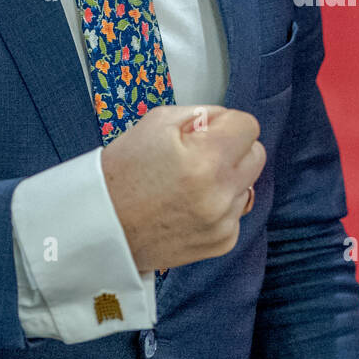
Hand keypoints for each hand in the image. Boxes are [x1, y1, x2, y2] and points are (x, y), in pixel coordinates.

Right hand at [100, 104, 264, 272]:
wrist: (101, 224)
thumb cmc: (123, 170)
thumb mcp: (156, 122)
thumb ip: (200, 115)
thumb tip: (223, 122)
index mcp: (206, 159)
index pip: (248, 127)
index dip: (227, 123)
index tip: (208, 130)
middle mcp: (221, 194)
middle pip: (256, 156)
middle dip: (233, 148)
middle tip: (201, 153)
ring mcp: (223, 223)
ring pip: (246, 185)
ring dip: (226, 179)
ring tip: (189, 184)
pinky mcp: (221, 243)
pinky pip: (235, 213)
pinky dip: (219, 206)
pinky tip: (188, 206)